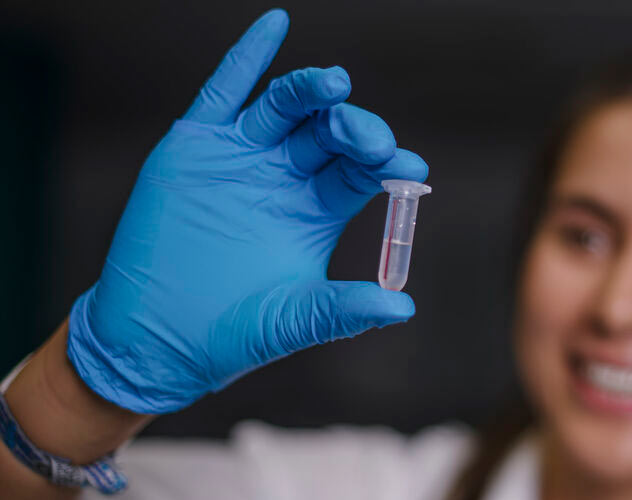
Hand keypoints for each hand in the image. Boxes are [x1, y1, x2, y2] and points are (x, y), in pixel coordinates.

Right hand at [66, 9, 427, 413]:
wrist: (157, 339)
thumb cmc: (232, 332)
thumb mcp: (293, 320)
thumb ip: (344, 310)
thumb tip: (403, 308)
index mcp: (317, 207)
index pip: (361, 169)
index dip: (387, 163)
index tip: (410, 167)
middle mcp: (286, 173)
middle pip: (329, 132)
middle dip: (353, 128)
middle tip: (367, 138)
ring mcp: (243, 155)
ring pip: (285, 107)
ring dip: (311, 91)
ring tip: (334, 84)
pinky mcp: (197, 146)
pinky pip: (224, 92)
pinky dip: (247, 58)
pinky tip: (275, 25)